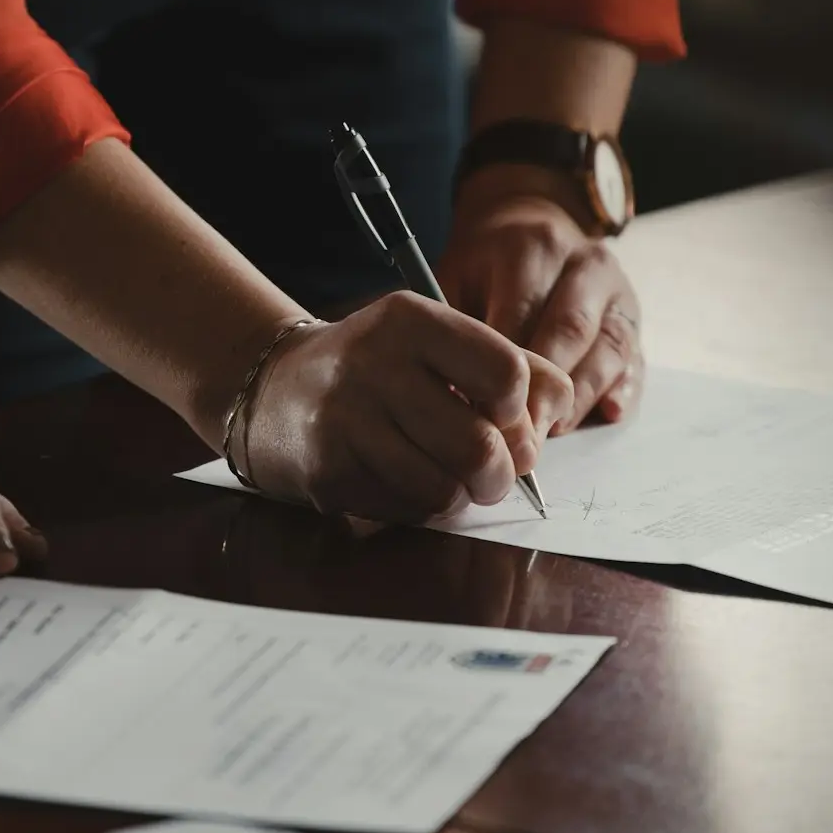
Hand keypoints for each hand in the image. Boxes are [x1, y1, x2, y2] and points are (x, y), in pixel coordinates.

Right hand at [239, 292, 574, 520]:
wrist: (275, 390)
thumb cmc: (378, 368)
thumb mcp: (437, 342)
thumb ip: (510, 365)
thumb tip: (557, 414)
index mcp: (411, 320)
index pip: (507, 374)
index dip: (520, 410)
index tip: (504, 416)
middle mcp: (374, 364)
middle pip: (481, 446)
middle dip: (501, 474)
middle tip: (493, 473)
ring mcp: (346, 421)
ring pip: (446, 489)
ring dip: (461, 496)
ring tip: (448, 477)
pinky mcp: (329, 472)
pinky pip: (407, 511)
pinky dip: (420, 508)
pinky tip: (403, 481)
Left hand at [438, 173, 644, 431]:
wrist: (530, 225)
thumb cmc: (485, 266)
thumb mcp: (457, 277)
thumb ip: (458, 328)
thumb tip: (454, 395)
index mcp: (535, 247)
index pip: (522, 314)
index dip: (505, 370)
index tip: (484, 413)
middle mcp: (585, 264)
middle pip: (570, 331)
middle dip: (545, 389)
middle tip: (520, 435)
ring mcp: (617, 291)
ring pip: (608, 349)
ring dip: (581, 397)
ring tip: (551, 431)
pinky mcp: (633, 319)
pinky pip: (635, 359)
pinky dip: (623, 390)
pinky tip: (607, 414)